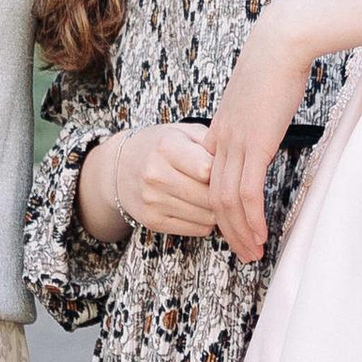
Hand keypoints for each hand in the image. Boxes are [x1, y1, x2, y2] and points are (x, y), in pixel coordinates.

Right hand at [97, 120, 221, 242]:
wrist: (119, 168)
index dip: (224, 171)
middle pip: (210, 196)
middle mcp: (156, 175)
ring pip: (207, 216)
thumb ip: (212, 142)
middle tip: (230, 187)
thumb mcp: (183, 132)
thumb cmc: (160, 147)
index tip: (228, 168)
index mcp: (167, 148)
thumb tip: (241, 161)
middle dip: (225, 193)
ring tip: (213, 196)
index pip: (208, 169)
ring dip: (217, 209)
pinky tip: (200, 207)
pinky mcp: (153, 221)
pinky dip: (206, 221)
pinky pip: (197, 229)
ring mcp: (153, 201)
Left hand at [208, 10, 314, 263]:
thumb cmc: (276, 61)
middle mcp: (221, 140)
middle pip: (212, 197)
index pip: (210, 177)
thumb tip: (267, 118)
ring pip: (225, 201)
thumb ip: (256, 113)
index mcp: (220, 128)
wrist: (280, 41)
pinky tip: (260, 233)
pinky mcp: (254, 144)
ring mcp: (235, 143)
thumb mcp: (258, 93)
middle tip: (241, 252)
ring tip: (252, 253)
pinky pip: (246, 192)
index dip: (219, 206)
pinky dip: (251, 217)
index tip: (232, 225)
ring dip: (238, 231)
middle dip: (226, 230)